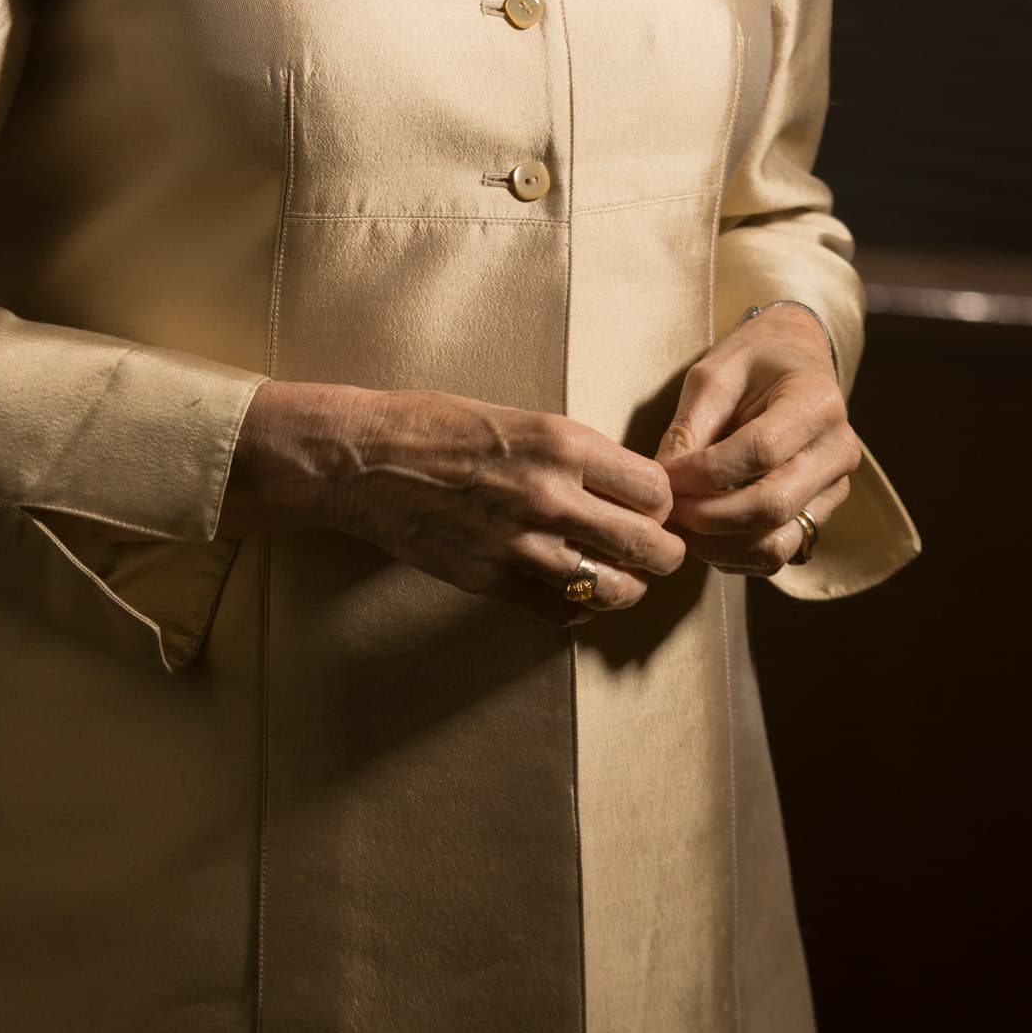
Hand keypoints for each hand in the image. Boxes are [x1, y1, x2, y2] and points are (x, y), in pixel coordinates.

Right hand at [221, 379, 684, 625]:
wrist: (369, 461)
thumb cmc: (438, 426)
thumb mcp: (519, 418)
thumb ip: (573, 454)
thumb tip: (625, 487)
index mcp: (562, 443)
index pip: (655, 490)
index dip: (661, 502)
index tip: (653, 506)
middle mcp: (552, 495)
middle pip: (651, 546)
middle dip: (662, 550)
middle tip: (656, 548)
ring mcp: (524, 546)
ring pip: (617, 589)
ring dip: (628, 585)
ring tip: (622, 575)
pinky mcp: (497, 582)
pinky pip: (566, 614)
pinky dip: (581, 608)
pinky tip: (576, 591)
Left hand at [657, 305, 859, 573]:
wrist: (795, 360)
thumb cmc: (750, 361)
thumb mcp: (712, 376)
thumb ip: (690, 428)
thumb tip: (663, 483)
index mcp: (817, 401)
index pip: (761, 451)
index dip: (706, 473)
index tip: (664, 477)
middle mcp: (837, 450)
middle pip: (773, 506)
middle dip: (709, 517)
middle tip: (665, 510)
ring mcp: (835, 488)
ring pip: (779, 543)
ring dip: (719, 546)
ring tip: (679, 526)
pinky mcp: (821, 514)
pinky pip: (779, 552)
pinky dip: (735, 554)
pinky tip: (702, 535)